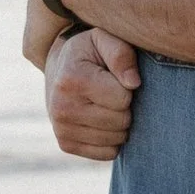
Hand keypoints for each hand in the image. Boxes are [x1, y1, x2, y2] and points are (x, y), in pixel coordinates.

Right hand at [45, 26, 140, 160]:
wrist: (60, 69)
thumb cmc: (90, 52)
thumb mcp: (105, 40)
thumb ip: (121, 54)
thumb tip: (134, 83)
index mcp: (71, 80)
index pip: (122, 99)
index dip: (126, 87)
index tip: (113, 78)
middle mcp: (62, 107)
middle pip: (121, 121)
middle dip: (125, 107)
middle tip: (110, 92)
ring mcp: (62, 129)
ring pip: (117, 139)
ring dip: (120, 124)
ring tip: (104, 104)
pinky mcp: (66, 145)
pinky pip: (108, 153)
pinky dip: (111, 139)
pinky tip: (100, 120)